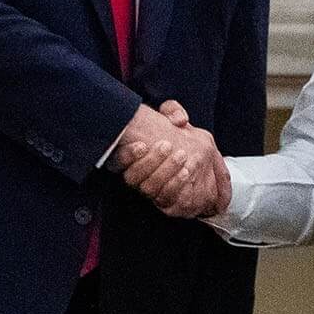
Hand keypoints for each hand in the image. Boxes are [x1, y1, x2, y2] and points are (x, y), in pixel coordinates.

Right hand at [116, 103, 228, 217]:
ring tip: (181, 156)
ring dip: (165, 172)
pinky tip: (186, 172)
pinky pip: (165, 200)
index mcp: (130, 157)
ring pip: (148, 189)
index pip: (117, 161)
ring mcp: (149, 190)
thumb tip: (178, 118)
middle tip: (167, 145)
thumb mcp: (174, 118)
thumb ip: (172, 111)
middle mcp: (136, 176)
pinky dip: (175, 186)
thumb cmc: (177, 136)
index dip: (127, 155)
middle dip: (150, 161)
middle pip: (133, 176)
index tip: (142, 145)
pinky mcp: (165, 202)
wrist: (196, 160)